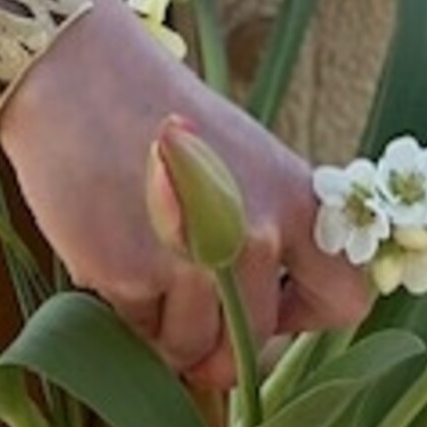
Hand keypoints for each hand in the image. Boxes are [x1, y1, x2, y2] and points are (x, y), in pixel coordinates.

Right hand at [0, 0, 369, 384]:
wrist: (81, 75)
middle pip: (256, 341)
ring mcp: (198, 261)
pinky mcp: (133, 274)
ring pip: (194, 350)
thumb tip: (264, 326)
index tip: (271, 309)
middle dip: (220, 344)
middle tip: (185, 303)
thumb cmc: (163, 123)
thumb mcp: (248, 164)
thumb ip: (271, 234)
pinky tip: (112, 250)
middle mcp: (260, 236)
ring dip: (168, 331)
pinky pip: (141, 332)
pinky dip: (126, 310)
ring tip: (144, 268)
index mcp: (299, 203)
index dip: (304, 317)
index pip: (344, 300)